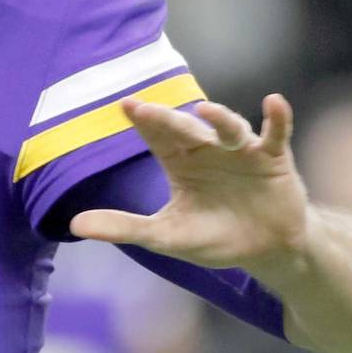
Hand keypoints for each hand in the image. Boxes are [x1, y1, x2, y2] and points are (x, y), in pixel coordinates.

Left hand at [70, 93, 310, 271]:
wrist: (265, 250)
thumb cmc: (215, 237)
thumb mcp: (166, 236)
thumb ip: (124, 227)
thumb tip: (73, 225)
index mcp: (181, 161)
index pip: (157, 137)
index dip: (143, 122)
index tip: (125, 106)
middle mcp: (208, 148)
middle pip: (186, 129)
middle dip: (167, 119)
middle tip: (145, 109)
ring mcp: (241, 150)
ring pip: (229, 127)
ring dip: (219, 117)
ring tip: (204, 110)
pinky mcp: (273, 158)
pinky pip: (276, 132)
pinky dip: (277, 118)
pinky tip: (273, 102)